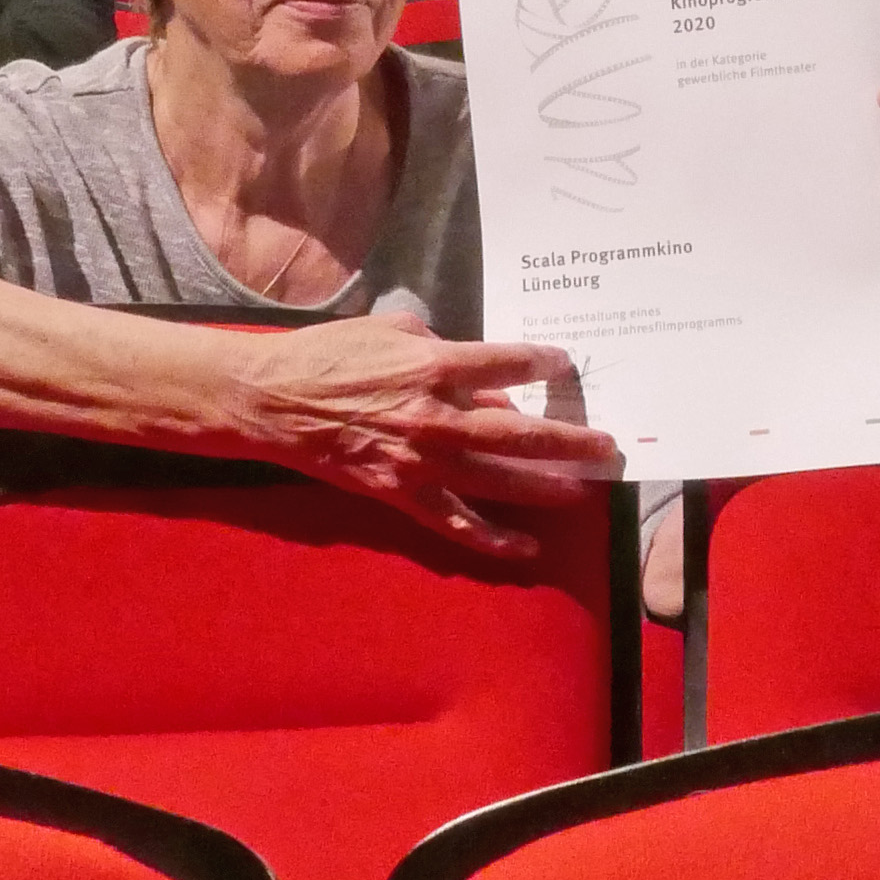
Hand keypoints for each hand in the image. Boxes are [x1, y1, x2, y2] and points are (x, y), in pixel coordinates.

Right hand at [238, 312, 622, 557]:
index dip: (542, 363)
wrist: (273, 400)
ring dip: (545, 488)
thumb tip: (483, 378)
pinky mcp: (401, 494)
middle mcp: (435, 416)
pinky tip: (527, 547)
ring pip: (498, 480)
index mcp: (433, 366)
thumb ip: (441, 349)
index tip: (565, 365)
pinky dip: (492, 539)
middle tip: (606, 447)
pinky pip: (455, 523)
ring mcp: (420, 461)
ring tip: (583, 491)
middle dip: (569, 440)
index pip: (507, 363)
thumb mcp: (390, 332)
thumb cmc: (329, 355)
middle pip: (519, 431)